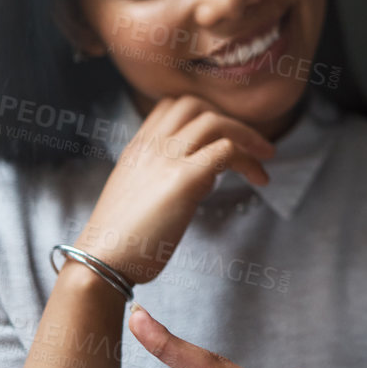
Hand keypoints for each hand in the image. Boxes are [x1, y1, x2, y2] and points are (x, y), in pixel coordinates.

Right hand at [78, 96, 274, 284]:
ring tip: (265, 158)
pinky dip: (248, 159)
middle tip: (254, 145)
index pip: (171, 106)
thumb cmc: (122, 239)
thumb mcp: (139, 195)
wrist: (101, 262)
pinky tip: (258, 179)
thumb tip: (207, 175)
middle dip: (229, 120)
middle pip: (195, 105)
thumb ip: (167, 177)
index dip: (202, 114)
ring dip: (248, 137)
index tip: (222, 138)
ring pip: (216, 122)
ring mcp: (166, 159)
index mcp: (137, 148)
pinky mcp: (183, 180)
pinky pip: (225, 150)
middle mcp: (150, 146)